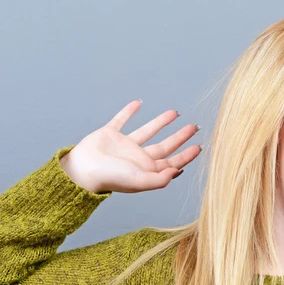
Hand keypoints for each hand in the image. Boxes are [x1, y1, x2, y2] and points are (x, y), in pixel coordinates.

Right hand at [60, 100, 202, 193]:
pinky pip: (122, 119)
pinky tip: (138, 103)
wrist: (82, 170)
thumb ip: (160, 179)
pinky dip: (129, 111)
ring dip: (161, 122)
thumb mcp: (140, 181)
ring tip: (175, 112)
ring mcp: (125, 145)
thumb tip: (177, 171)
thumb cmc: (111, 178)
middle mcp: (139, 157)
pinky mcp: (110, 134)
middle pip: (166, 145)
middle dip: (180, 137)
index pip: (173, 161)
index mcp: (147, 170)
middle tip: (194, 127)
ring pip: (148, 131)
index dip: (187, 155)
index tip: (200, 146)